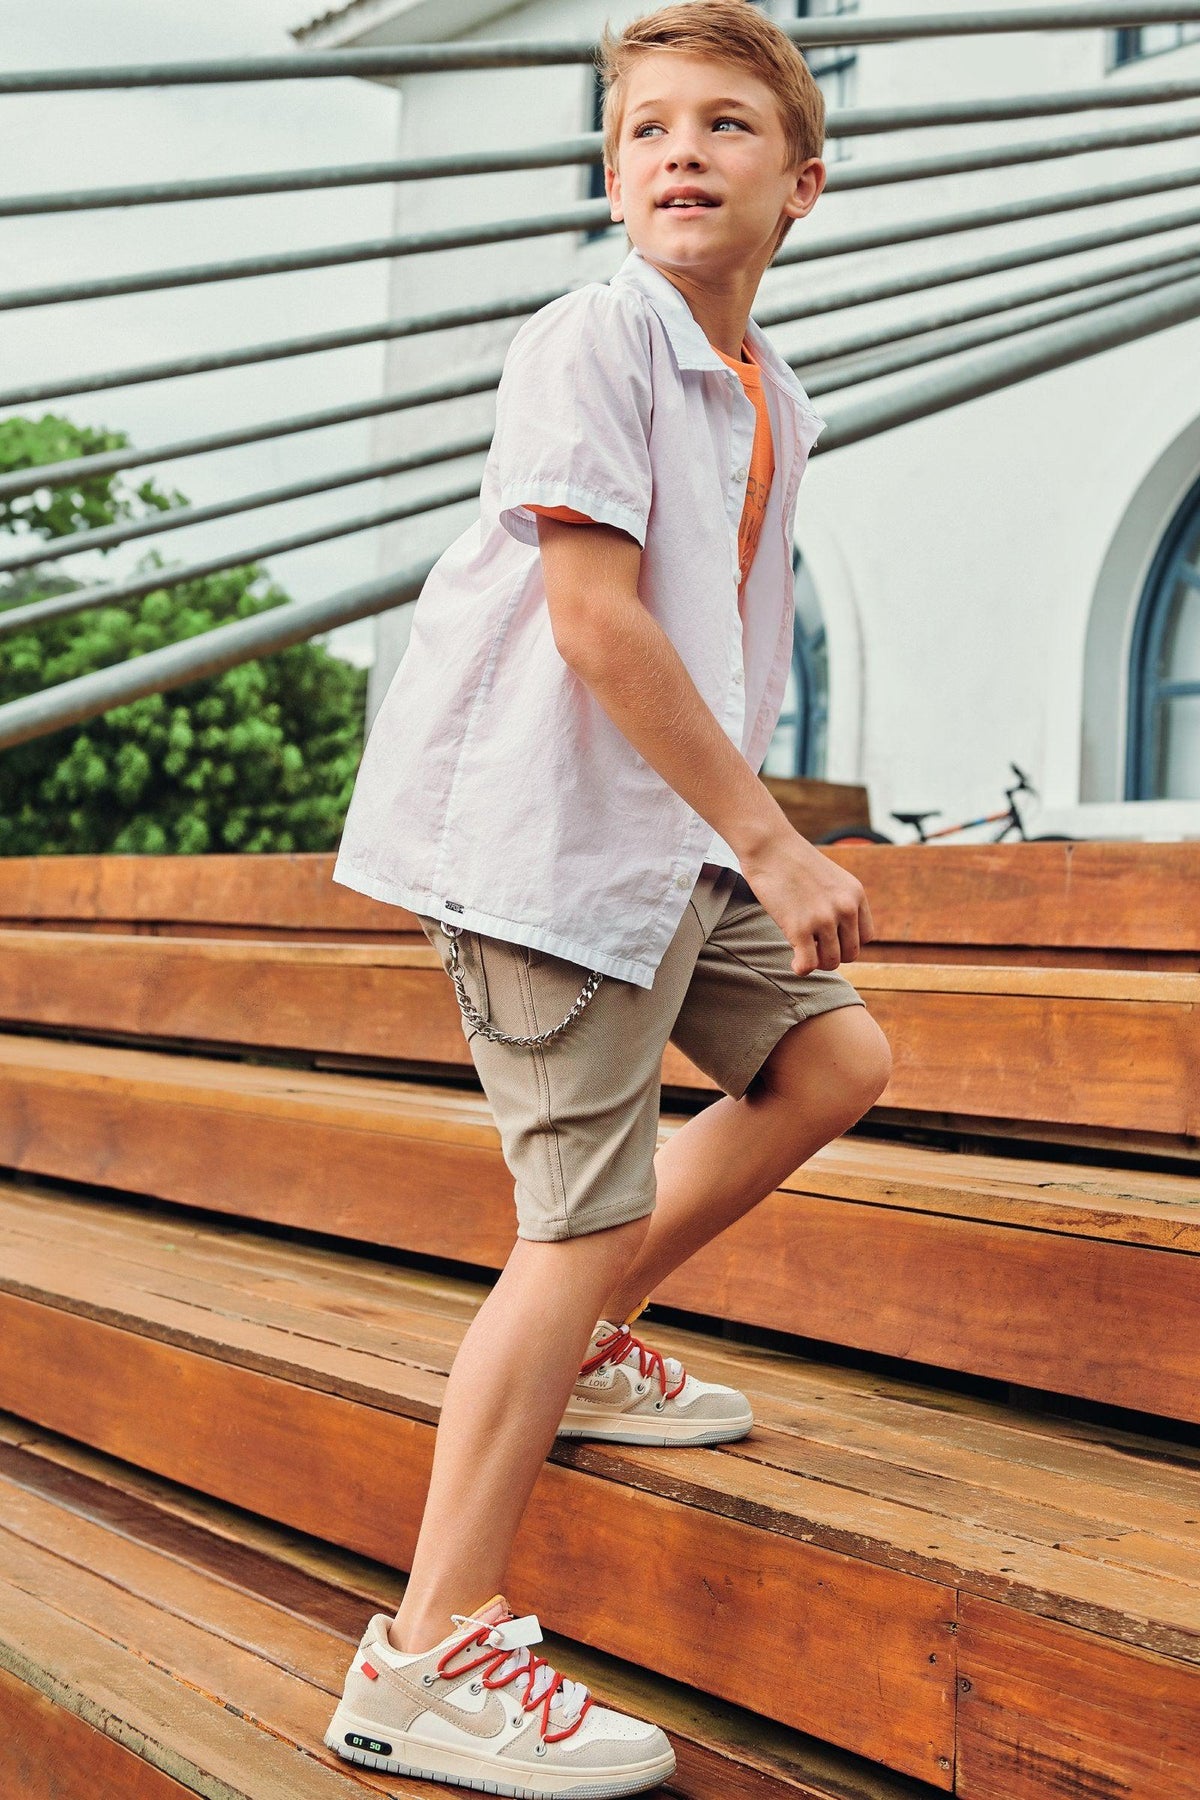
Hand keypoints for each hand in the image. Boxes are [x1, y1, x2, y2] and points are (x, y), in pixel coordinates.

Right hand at [739, 832, 873, 974]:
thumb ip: (840, 902)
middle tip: (813, 947)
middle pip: (850, 953)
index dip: (846, 942)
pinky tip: (794, 962)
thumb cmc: (793, 861)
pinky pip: (808, 965)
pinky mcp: (799, 928)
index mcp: (855, 895)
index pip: (865, 937)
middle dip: (832, 954)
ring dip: (816, 962)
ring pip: (830, 962)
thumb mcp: (831, 878)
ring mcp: (823, 919)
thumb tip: (836, 935)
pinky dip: (801, 969)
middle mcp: (845, 908)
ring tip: (801, 951)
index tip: (828, 938)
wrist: (769, 845)